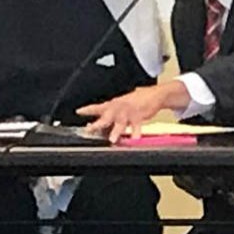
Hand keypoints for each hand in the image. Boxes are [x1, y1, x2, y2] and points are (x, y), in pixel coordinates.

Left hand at [76, 81, 190, 142]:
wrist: (155, 94)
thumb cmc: (137, 100)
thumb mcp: (122, 104)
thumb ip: (112, 113)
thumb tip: (102, 124)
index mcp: (113, 104)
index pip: (97, 106)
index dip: (87, 109)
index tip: (78, 111)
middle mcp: (119, 108)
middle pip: (106, 117)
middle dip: (98, 124)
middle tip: (90, 129)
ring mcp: (129, 112)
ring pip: (120, 123)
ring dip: (116, 131)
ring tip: (112, 139)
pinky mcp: (140, 116)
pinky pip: (137, 126)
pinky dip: (135, 133)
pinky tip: (134, 139)